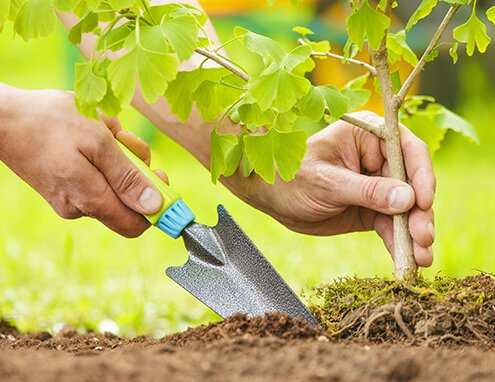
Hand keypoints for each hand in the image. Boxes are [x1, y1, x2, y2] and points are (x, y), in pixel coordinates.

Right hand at [0, 85, 167, 236]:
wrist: (1, 117)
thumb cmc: (50, 122)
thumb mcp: (98, 142)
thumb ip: (127, 177)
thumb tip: (154, 206)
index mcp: (90, 199)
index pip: (136, 225)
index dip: (155, 206)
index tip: (160, 178)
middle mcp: (79, 208)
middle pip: (126, 201)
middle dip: (134, 169)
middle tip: (125, 140)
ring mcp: (69, 199)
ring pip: (111, 184)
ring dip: (117, 157)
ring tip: (102, 130)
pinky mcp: (62, 188)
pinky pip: (94, 177)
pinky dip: (101, 157)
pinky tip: (90, 135)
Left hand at [231, 111, 434, 266]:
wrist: (273, 198)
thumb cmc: (293, 178)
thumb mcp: (327, 183)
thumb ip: (367, 191)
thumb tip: (408, 199)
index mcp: (368, 135)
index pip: (407, 150)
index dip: (421, 176)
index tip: (424, 202)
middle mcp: (379, 158)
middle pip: (413, 184)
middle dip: (420, 213)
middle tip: (423, 238)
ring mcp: (378, 185)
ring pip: (406, 209)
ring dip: (414, 233)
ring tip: (421, 257)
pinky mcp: (373, 209)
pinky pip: (392, 226)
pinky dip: (399, 242)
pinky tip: (408, 260)